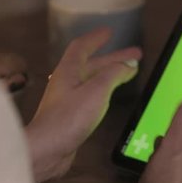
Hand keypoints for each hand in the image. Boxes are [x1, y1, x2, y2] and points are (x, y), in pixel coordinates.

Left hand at [26, 28, 140, 182]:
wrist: (46, 150)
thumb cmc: (67, 119)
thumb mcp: (96, 91)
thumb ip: (113, 75)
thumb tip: (126, 65)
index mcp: (68, 71)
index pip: (82, 47)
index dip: (96, 38)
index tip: (109, 32)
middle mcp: (66, 82)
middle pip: (92, 64)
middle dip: (114, 58)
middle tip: (135, 55)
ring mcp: (67, 100)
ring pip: (92, 80)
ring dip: (111, 74)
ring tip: (129, 73)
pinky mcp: (70, 116)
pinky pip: (91, 96)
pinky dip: (105, 90)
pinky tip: (111, 96)